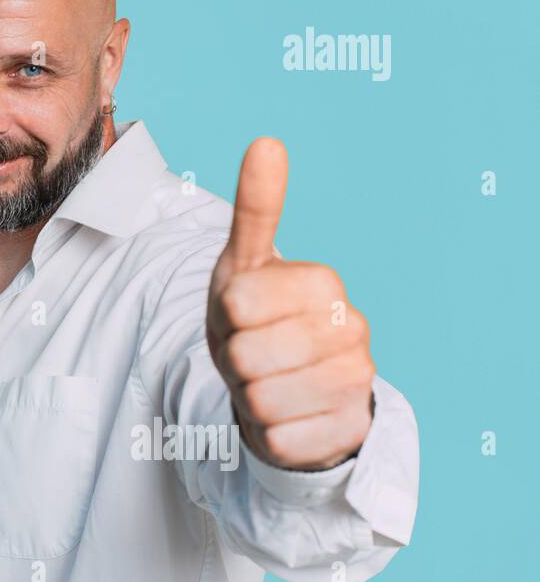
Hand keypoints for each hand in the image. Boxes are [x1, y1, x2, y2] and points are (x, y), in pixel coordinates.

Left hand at [205, 138, 374, 470]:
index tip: (244, 315)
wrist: (286, 386)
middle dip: (234, 359)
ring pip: (260, 400)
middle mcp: (352, 328)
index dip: (226, 315)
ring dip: (248, 396)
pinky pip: (278, 439)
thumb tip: (266, 142)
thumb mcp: (245, 264)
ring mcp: (355, 383)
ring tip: (268, 382)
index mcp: (323, 281)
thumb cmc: (257, 319)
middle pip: (245, 355)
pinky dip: (267, 432)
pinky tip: (287, 416)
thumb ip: (257, 207)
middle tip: (252, 354)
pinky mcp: (347, 432)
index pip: (237, 303)